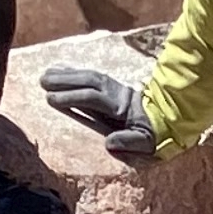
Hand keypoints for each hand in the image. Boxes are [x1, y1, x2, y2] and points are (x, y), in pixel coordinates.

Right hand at [43, 62, 159, 164]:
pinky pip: (92, 74)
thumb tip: (109, 143)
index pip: (91, 98)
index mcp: (121, 107)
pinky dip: (76, 71)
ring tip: (45, 74)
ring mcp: (115, 87)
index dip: (71, 98)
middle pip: (88, 81)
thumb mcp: (146, 142)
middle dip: (64, 80)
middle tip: (42, 81)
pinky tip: (61, 70)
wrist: (170, 116)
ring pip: (89, 75)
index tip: (50, 99)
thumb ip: (129, 141)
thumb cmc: (155, 133)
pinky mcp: (113, 86)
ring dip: (66, 73)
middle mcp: (116, 92)